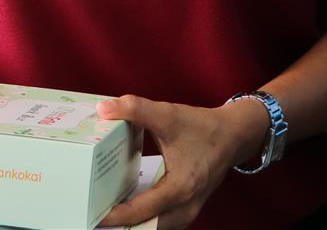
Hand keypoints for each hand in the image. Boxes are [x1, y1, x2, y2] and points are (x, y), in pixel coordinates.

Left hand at [96, 95, 268, 228]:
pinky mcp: (188, 210)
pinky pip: (161, 223)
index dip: (113, 216)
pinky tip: (126, 208)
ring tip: (105, 213)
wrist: (234, 135)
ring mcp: (188, 212)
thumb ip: (136, 109)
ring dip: (131, 223)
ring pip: (153, 228)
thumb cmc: (203, 127)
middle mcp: (185, 207)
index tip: (91, 214)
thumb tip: (104, 109)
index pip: (139, 212)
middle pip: (144, 227)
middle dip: (119, 224)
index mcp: (180, 188)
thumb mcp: (169, 115)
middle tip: (93, 215)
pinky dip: (143, 219)